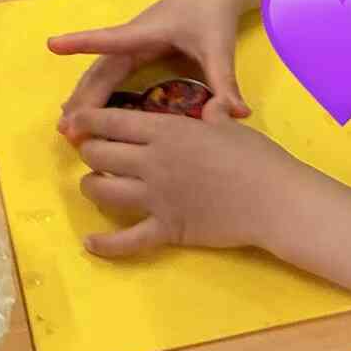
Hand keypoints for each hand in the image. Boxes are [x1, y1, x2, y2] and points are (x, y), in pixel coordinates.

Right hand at [49, 0, 252, 131]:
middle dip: (83, 97)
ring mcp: (131, 43)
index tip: (53, 44)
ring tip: (66, 126)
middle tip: (67, 128)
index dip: (83, 43)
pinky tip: (84, 111)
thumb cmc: (212, 15)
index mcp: (147, 33)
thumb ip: (226, 82)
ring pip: (100, 72)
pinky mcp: (134, 50)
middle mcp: (132, 38)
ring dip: (83, 97)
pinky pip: (108, 74)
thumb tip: (237, 115)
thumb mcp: (220, 48)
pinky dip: (93, 92)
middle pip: (100, 69)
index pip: (111, 40)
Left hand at [68, 106, 322, 257]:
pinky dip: (105, 245)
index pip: (113, 121)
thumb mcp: (230, 125)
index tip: (75, 119)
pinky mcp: (166, 229)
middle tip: (92, 152)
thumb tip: (213, 105)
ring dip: (91, 187)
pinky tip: (89, 244)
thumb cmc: (257, 157)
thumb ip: (212, 114)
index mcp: (166, 131)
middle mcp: (152, 162)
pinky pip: (127, 241)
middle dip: (88, 151)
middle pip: (99, 155)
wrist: (274, 200)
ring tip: (93, 184)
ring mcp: (156, 198)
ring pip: (103, 192)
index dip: (88, 119)